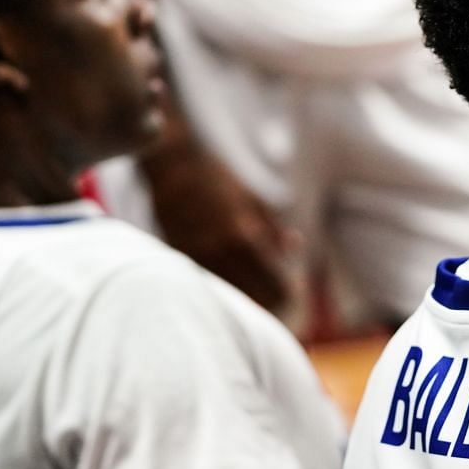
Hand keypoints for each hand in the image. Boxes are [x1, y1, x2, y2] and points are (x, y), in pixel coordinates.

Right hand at [139, 139, 294, 312]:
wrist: (173, 168)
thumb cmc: (218, 180)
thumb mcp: (254, 199)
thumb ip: (275, 230)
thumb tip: (295, 249)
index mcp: (244, 236)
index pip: (274, 285)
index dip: (286, 293)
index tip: (291, 292)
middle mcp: (220, 252)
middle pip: (254, 298)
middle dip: (269, 300)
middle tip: (276, 295)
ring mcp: (198, 257)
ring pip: (229, 296)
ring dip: (245, 296)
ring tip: (255, 288)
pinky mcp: (180, 258)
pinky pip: (208, 283)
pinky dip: (222, 287)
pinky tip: (230, 279)